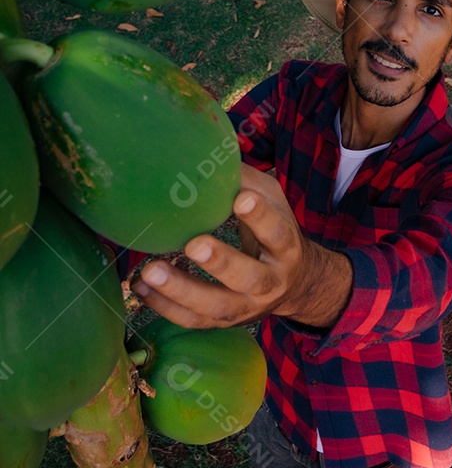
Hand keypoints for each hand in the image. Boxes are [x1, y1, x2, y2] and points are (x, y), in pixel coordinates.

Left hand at [133, 165, 351, 329]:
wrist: (295, 284)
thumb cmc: (276, 231)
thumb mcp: (273, 201)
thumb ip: (245, 179)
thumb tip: (206, 145)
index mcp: (286, 247)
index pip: (277, 232)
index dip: (260, 217)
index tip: (240, 199)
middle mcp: (270, 282)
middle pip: (247, 277)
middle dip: (220, 261)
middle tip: (193, 243)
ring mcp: (246, 307)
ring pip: (216, 306)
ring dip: (181, 290)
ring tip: (149, 271)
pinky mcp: (223, 322)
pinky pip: (193, 321)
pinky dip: (165, 307)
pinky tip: (141, 288)